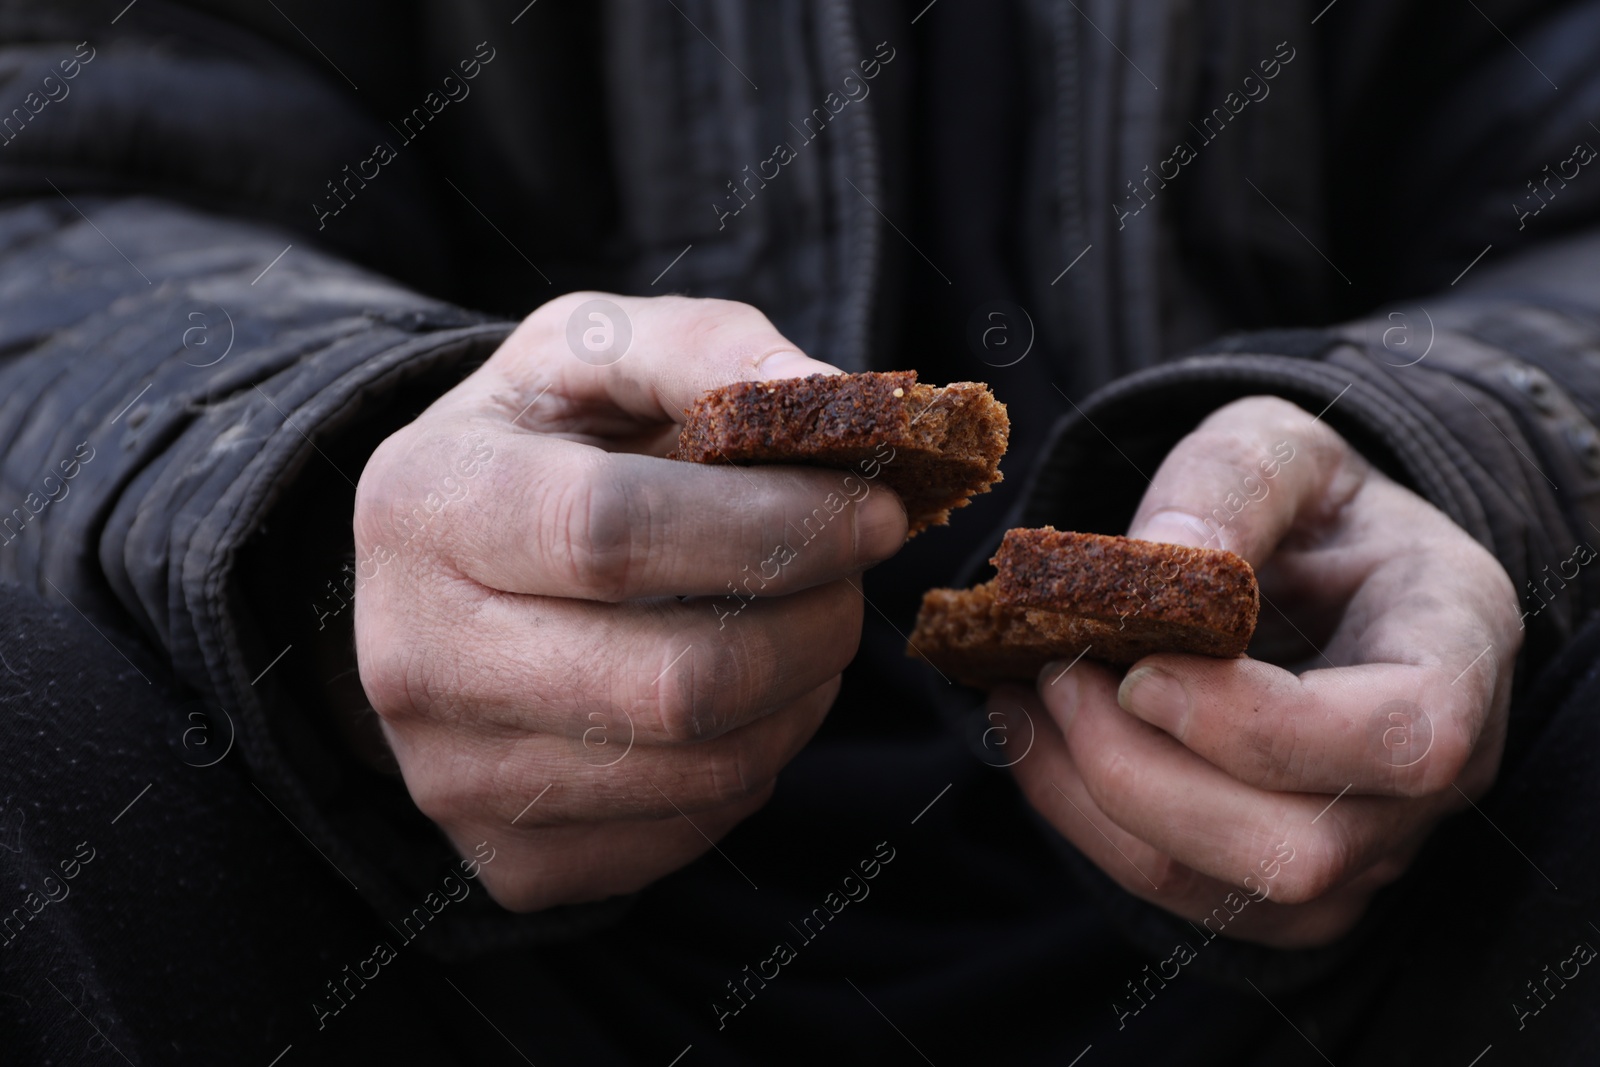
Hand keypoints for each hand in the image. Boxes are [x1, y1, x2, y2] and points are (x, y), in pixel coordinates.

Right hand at [352, 293, 905, 909]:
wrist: (445, 568)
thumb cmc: (544, 443)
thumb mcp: (598, 349)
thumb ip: (709, 349)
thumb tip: (835, 399)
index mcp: (425, 504)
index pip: (614, 536)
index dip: (773, 527)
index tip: (875, 511)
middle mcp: (413, 658)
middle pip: (676, 681)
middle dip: (815, 624)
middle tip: (852, 577)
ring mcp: (452, 777)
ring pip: (703, 767)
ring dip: (804, 693)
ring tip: (803, 624)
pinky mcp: (512, 858)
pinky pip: (692, 831)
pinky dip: (757, 760)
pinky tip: (742, 695)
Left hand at [994, 395, 1520, 946]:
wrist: (1313, 565)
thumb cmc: (1306, 504)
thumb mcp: (1279, 445)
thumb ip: (1230, 483)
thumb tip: (1160, 559)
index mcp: (1457, 648)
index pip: (1402, 740)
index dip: (1258, 725)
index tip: (1142, 668)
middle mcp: (1431, 779)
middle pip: (1292, 849)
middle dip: (1136, 769)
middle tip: (1054, 669)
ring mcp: (1361, 850)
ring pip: (1208, 885)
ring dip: (1085, 794)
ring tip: (1027, 692)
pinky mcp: (1279, 894)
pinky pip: (1165, 889)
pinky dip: (1076, 816)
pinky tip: (1036, 732)